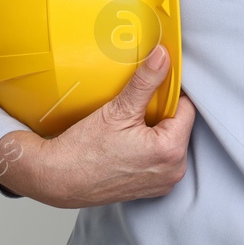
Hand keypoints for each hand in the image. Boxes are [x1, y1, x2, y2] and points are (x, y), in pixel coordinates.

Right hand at [0, 44, 195, 207]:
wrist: (57, 179)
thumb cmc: (82, 152)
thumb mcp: (118, 110)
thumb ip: (146, 81)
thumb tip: (163, 56)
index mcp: (170, 151)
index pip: (187, 108)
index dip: (169, 93)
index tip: (152, 87)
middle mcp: (173, 171)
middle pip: (179, 125)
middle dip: (162, 112)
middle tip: (135, 109)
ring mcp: (162, 182)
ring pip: (169, 140)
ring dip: (155, 129)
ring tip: (128, 125)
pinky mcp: (151, 187)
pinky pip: (159, 158)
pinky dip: (148, 146)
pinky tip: (126, 141)